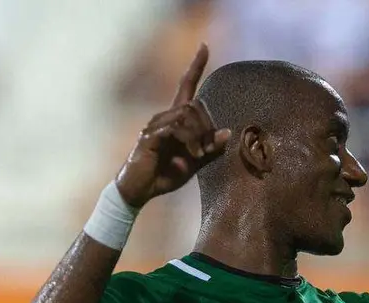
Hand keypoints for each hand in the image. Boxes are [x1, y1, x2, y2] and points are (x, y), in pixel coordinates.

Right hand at [114, 43, 231, 207]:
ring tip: (195, 156)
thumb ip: (211, 149)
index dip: (196, 66)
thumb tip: (228, 132)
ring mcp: (154, 125)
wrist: (140, 190)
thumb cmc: (165, 174)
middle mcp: (164, 117)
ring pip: (186, 116)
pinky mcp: (149, 137)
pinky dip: (188, 142)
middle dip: (206, 128)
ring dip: (198, 137)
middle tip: (203, 152)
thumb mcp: (195, 163)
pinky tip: (188, 157)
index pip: (186, 86)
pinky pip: (174, 129)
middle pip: (194, 105)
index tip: (204, 46)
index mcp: (176, 119)